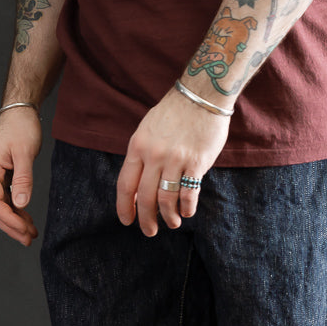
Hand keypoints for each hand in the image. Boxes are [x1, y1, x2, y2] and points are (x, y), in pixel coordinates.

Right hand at [0, 107, 42, 245]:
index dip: (8, 219)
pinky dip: (14, 209)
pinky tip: (25, 217)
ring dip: (12, 220)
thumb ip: (23, 178)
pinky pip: (3, 197)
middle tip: (28, 239)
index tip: (24, 230)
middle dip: (10, 226)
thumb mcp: (25, 152)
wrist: (18, 111)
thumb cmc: (21, 127)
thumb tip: (21, 204)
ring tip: (29, 233)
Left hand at [116, 88, 230, 235]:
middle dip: (146, 219)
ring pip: (166, 199)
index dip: (124, 206)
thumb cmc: (175, 112)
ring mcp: (175, 159)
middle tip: (150, 231)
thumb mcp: (148, 129)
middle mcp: (153, 155)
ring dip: (169, 217)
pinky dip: (187, 207)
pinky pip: (188, 193)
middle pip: (144, 197)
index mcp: (138, 146)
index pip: (125, 184)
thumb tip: (139, 183)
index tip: (127, 221)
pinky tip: (187, 211)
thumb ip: (143, 154)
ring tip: (172, 223)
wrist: (201, 94)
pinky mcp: (196, 162)